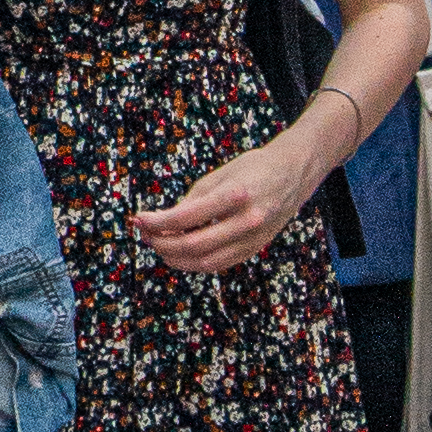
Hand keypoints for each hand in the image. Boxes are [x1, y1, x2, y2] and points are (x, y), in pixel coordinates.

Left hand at [133, 135, 315, 273]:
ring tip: (158, 245)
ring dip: (176, 258)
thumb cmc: (253, 168)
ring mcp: (252, 239)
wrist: (293, 174)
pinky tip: (180, 253)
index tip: (139, 218)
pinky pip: (219, 264)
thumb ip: (193, 200)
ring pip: (206, 261)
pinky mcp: (255, 249)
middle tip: (145, 234)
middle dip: (162, 243)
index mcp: (234, 195)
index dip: (157, 222)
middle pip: (193, 245)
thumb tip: (164, 223)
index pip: (186, 217)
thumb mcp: (220, 174)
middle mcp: (246, 220)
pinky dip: (195, 262)